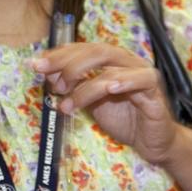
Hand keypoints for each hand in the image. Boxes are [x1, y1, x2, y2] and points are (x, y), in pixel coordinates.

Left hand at [31, 42, 182, 164]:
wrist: (152, 142)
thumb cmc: (125, 120)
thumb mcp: (92, 102)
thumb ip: (74, 87)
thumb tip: (47, 74)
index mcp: (113, 60)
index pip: (84, 48)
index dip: (60, 54)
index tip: (36, 65)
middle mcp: (128, 61)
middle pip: (96, 52)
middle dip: (68, 64)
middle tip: (51, 83)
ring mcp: (142, 74)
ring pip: (111, 68)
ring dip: (85, 86)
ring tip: (68, 105)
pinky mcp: (155, 91)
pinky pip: (141, 80)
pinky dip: (124, 81)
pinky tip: (110, 88)